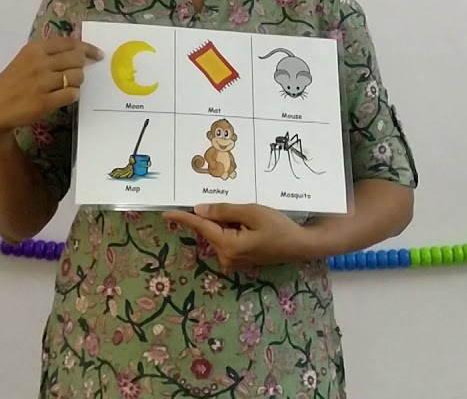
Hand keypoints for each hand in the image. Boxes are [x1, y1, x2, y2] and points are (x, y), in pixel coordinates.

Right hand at [0, 35, 102, 140]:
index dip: (88, 48)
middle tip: (76, 74)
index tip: (98, 54)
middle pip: (77, 59)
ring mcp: (42, 82)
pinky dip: (73, 95)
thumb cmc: (13, 82)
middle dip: (82, 67)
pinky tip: (64, 96)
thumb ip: (48, 53)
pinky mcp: (45, 101)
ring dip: (77, 83)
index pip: (70, 43)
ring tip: (66, 87)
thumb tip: (78, 51)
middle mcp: (39, 62)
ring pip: (78, 77)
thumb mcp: (26, 59)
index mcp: (35, 49)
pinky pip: (72, 94)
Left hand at [164, 203, 312, 272]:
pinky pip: (228, 239)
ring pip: (220, 234)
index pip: (201, 227)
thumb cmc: (280, 227)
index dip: (183, 218)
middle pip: (212, 229)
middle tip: (239, 206)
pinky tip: (251, 225)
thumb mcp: (252, 212)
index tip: (165, 213)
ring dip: (228, 222)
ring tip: (252, 217)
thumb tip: (199, 210)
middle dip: (218, 216)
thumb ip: (224, 211)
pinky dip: (233, 229)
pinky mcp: (239, 260)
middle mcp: (226, 257)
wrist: (301, 245)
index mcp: (228, 246)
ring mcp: (233, 261)